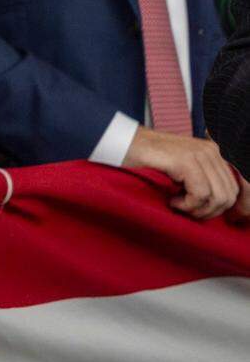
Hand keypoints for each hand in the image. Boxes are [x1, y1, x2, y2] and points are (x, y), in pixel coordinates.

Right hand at [123, 126, 241, 218]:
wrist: (122, 144)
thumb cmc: (151, 162)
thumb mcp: (188, 171)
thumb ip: (209, 181)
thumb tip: (233, 210)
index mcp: (215, 152)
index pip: (240, 187)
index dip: (237, 207)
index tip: (220, 217)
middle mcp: (211, 150)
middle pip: (229, 196)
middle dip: (209, 211)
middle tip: (186, 209)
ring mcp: (199, 153)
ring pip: (217, 197)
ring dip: (196, 209)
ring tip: (177, 204)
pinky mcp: (185, 160)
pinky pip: (200, 194)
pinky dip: (186, 205)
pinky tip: (171, 200)